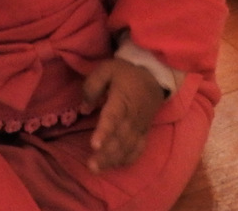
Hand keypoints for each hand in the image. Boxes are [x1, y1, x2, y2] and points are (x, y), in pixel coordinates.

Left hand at [82, 58, 165, 172]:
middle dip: (105, 154)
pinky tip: (114, 165)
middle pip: (119, 138)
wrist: (154, 76)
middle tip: (91, 166)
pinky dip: (127, 159)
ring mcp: (139, 126)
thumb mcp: (106, 69)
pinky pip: (138, 149)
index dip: (104, 132)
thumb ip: (92, 86)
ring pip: (127, 147)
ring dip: (113, 160)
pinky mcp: (144, 132)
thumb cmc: (126, 72)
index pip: (112, 118)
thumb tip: (84, 108)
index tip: (94, 145)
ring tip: (97, 169)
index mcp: (122, 100)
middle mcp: (132, 117)